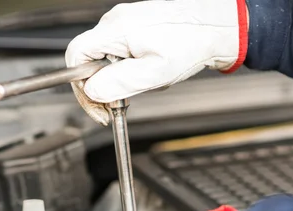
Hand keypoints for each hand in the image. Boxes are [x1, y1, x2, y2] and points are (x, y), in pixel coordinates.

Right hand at [65, 0, 247, 124]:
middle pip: (89, 60)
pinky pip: (119, 53)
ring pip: (105, 59)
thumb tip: (92, 91)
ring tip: (144, 83)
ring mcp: (124, 22)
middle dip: (103, 86)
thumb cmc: (192, 43)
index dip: (80, 85)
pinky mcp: (134, 27)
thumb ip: (119, 83)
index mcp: (115, 30)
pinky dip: (128, 68)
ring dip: (118, 78)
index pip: (75, 56)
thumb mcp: (154, 73)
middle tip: (121, 104)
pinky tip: (149, 72)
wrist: (217, 25)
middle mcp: (115, 22)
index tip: (97, 105)